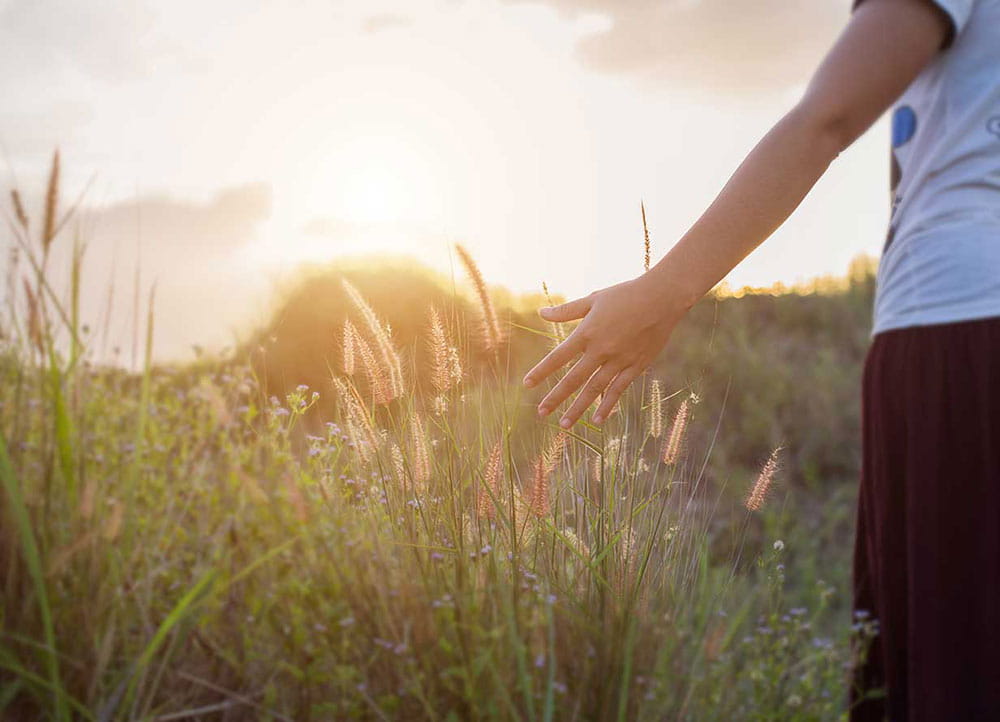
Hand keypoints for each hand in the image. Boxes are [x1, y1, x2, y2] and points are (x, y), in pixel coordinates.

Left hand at [522, 273, 687, 427]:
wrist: (662, 298)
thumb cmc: (625, 294)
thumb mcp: (593, 299)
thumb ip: (566, 311)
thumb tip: (541, 313)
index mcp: (587, 333)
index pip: (558, 357)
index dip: (541, 371)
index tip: (527, 384)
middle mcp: (601, 350)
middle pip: (573, 379)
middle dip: (555, 397)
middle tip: (541, 412)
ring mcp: (619, 360)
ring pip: (594, 390)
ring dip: (578, 408)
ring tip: (565, 425)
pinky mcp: (636, 366)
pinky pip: (618, 390)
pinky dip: (607, 405)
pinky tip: (597, 420)